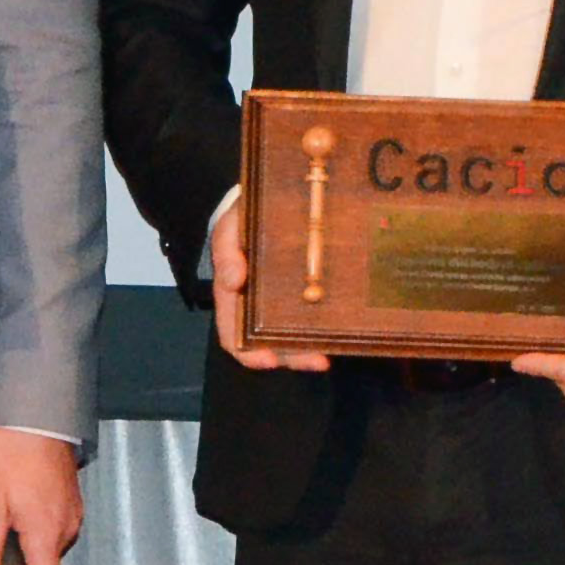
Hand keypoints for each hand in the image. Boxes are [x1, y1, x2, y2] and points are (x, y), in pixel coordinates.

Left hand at [0, 425, 84, 564]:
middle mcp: (66, 532)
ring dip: (27, 546)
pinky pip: (55, 532)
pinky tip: (19, 505)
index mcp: (45, 538)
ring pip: (49, 551)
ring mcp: (74, 517)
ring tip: (5, 518)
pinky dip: (37, 530)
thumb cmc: (8, 457)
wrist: (35, 416)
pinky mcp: (73, 504)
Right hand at [203, 196, 327, 371]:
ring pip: (293, 338)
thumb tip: (233, 281)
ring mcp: (281, 304)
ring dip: (309, 351)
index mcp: (233, 298)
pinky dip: (323, 330)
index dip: (249, 353)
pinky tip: (338, 334)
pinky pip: (311, 319)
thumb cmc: (242, 220)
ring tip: (328, 355)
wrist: (268, 203)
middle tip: (317, 360)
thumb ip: (226, 252)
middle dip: (292, 357)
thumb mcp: (229, 229)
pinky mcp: (304, 295)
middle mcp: (256, 308)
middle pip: (270, 345)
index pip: (234, 336)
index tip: (268, 359)